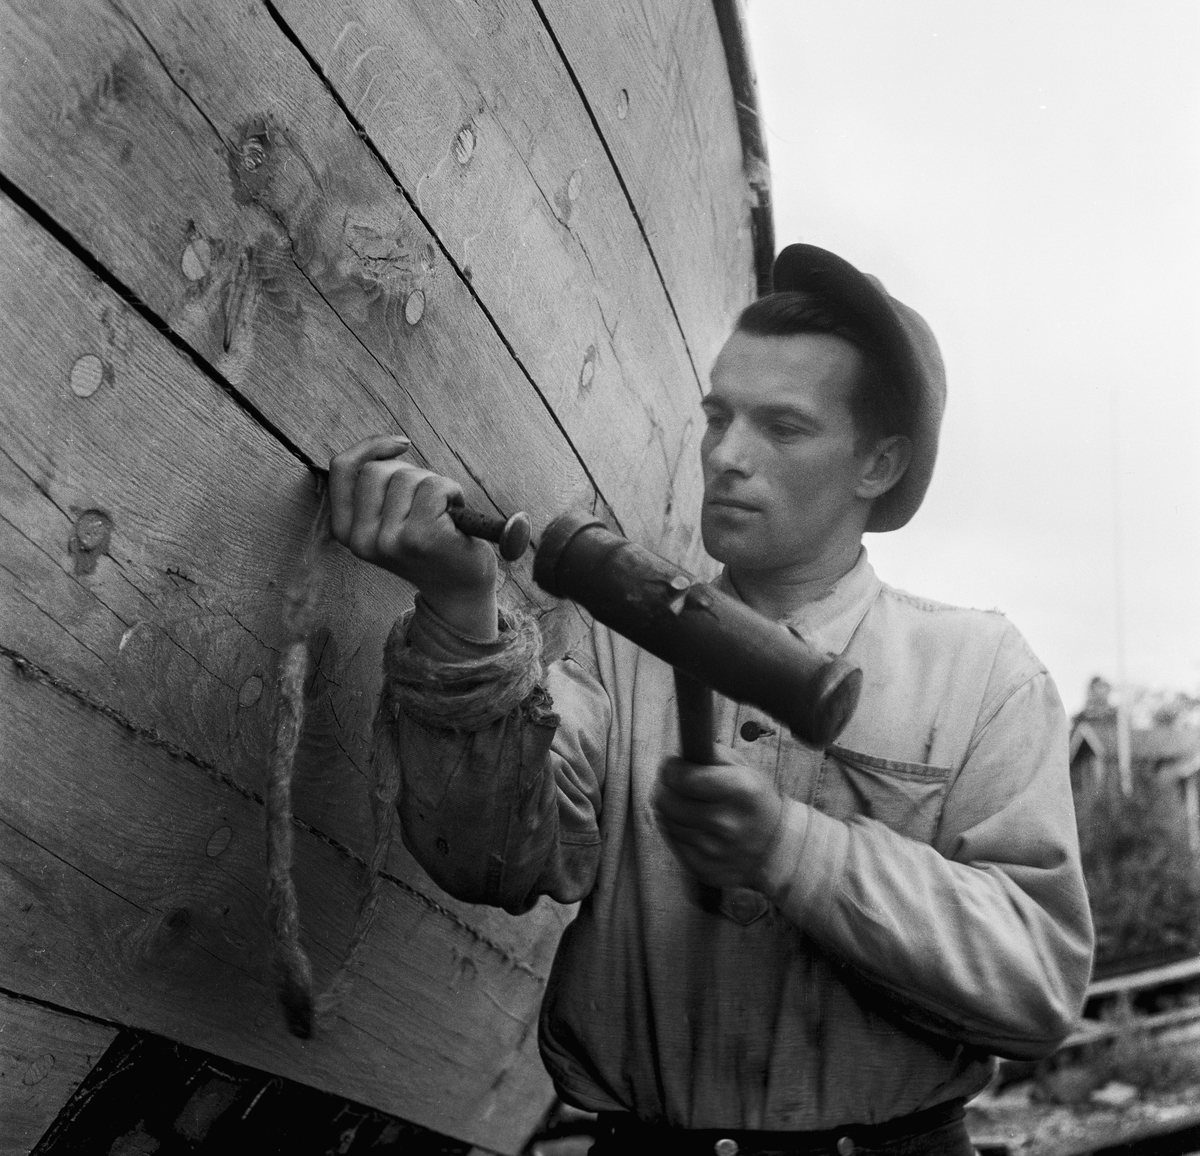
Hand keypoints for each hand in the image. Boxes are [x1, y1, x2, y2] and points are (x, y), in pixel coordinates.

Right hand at [329, 435, 497, 637]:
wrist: (460, 589)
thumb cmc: (430, 545)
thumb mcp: (389, 519)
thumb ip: (377, 488)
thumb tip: (392, 444)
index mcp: (348, 533)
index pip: (342, 469)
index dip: (369, 447)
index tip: (400, 446)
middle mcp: (362, 540)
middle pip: (378, 470)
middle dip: (410, 474)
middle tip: (429, 501)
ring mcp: (390, 540)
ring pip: (407, 477)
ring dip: (434, 486)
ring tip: (442, 514)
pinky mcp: (420, 537)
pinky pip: (434, 487)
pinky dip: (452, 491)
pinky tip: (456, 515)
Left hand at [653, 749, 784, 888]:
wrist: (776, 849)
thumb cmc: (755, 802)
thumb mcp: (744, 769)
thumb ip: (711, 755)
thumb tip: (680, 754)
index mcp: (739, 790)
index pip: (683, 778)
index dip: (671, 768)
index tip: (672, 765)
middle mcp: (726, 822)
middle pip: (667, 801)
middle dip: (665, 787)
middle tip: (673, 783)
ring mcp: (713, 850)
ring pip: (666, 821)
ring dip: (670, 809)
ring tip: (686, 804)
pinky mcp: (702, 868)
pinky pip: (672, 842)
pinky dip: (676, 830)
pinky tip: (692, 825)